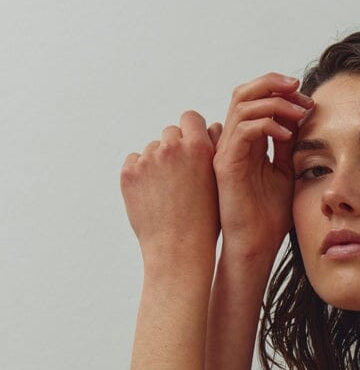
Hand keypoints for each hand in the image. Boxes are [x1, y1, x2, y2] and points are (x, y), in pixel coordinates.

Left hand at [120, 110, 219, 268]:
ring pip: (152, 150)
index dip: (193, 131)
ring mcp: (147, 160)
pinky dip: (141, 175)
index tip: (194, 146)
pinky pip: (134, 163)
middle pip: (170, 133)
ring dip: (158, 163)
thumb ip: (217, 150)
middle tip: (182, 176)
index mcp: (198, 147)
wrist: (178, 250)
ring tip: (168, 192)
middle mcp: (171, 148)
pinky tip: (154, 195)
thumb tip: (214, 126)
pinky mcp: (128, 174)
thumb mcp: (221, 183)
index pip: (190, 118)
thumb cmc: (206, 221)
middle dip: (175, 149)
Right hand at [209, 71, 314, 265]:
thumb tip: (301, 115)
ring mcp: (226, 151)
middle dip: (273, 84)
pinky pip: (244, 130)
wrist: (257, 245)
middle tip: (300, 90)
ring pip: (243, 105)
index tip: (306, 99)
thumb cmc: (270, 216)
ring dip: (275, 103)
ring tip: (299, 112)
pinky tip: (288, 135)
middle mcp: (232, 141)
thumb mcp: (286, 171)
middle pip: (243, 93)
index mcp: (246, 141)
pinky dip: (268, 124)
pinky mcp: (226, 164)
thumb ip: (288, 144)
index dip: (278, 90)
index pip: (254, 99)